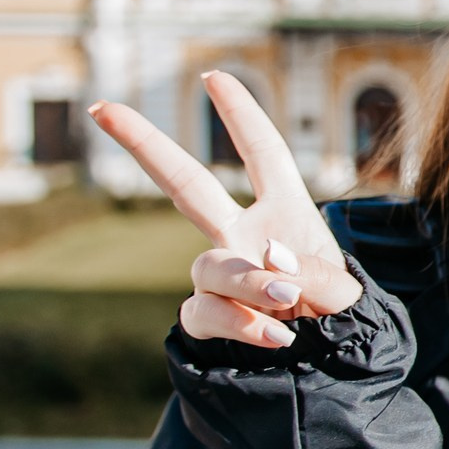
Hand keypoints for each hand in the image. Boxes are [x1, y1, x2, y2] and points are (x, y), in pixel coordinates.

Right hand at [88, 72, 362, 348]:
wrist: (332, 372)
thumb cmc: (344, 320)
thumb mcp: (346, 291)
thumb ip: (314, 271)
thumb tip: (267, 258)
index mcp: (287, 214)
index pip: (263, 154)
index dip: (241, 115)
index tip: (214, 77)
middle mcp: (245, 238)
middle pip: (187, 186)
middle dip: (146, 146)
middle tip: (102, 107)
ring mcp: (222, 276)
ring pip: (209, 266)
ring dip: (244, 281)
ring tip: (284, 299)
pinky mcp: (211, 317)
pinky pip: (204, 312)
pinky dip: (236, 322)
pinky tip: (274, 335)